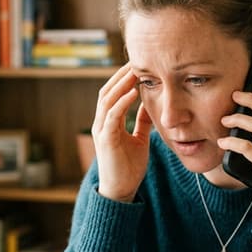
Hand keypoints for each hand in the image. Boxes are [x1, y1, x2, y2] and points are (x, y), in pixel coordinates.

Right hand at [92, 63, 153, 201]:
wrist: (121, 191)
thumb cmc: (129, 167)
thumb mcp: (139, 139)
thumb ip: (142, 121)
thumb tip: (150, 103)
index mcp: (108, 122)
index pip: (112, 93)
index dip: (123, 78)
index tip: (138, 65)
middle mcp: (101, 123)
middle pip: (107, 91)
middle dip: (120, 75)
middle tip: (136, 60)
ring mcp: (101, 131)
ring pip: (107, 100)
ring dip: (121, 83)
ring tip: (135, 70)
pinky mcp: (105, 140)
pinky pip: (112, 116)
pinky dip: (122, 102)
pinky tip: (134, 92)